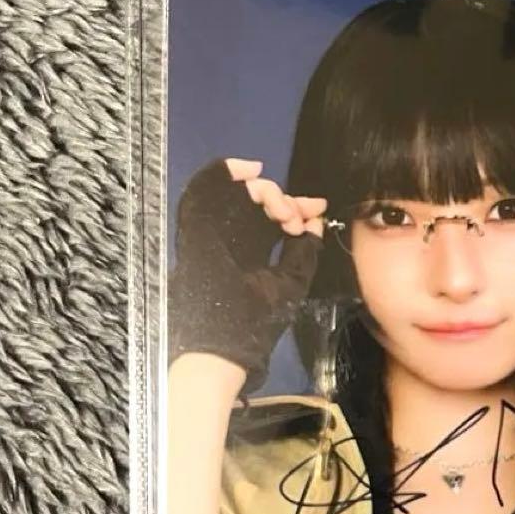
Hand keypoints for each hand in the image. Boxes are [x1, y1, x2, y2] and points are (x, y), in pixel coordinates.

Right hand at [167, 156, 327, 393]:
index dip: (296, 207)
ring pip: (234, 192)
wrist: (224, 344)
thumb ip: (305, 252)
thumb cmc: (256, 321)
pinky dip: (223, 172)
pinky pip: (204, 190)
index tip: (318, 208)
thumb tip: (318, 221)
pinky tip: (250, 170)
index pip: (273, 217)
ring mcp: (213, 231)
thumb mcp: (291, 282)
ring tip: (280, 206)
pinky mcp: (196, 228)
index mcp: (253, 250)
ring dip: (262, 191)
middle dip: (284, 201)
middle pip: (256, 203)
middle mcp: (232, 237)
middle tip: (297, 217)